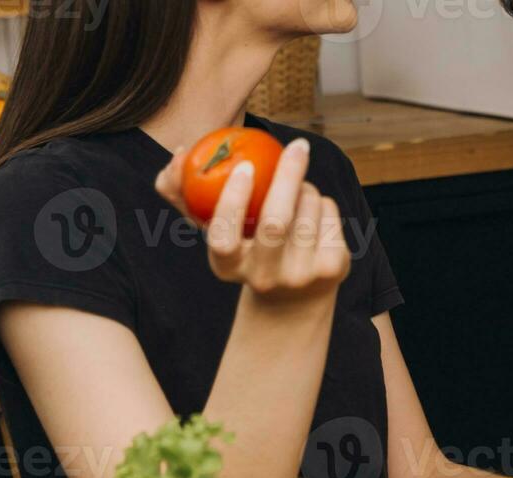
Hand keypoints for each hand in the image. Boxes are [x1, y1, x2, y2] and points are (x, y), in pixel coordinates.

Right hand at [156, 138, 349, 301]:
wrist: (294, 296)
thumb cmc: (246, 247)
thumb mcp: (217, 226)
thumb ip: (186, 191)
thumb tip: (180, 153)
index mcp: (228, 267)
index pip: (224, 238)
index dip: (233, 202)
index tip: (244, 167)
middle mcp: (264, 277)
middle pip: (276, 222)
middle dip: (287, 177)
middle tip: (296, 146)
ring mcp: (301, 276)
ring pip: (308, 208)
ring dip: (305, 186)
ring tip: (296, 194)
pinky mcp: (332, 268)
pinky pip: (329, 212)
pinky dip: (322, 200)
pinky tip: (314, 215)